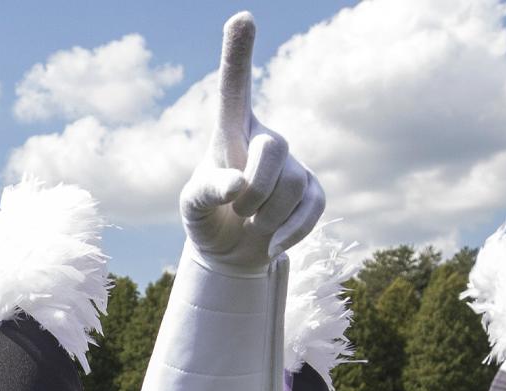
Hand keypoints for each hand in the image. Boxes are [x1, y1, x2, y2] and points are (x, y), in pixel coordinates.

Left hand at [179, 13, 322, 273]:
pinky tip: (271, 246)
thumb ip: (206, 192)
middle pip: (273, 148)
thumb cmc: (208, 219)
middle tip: (235, 210)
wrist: (232, 254)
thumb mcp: (192, 208)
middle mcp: (265, 140)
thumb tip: (237, 186)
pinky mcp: (313, 192)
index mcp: (230, 132)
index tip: (242, 18)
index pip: (235, 88)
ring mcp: (294, 165)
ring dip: (264, 217)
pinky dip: (290, 234)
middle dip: (253, 189)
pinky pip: (312, 210)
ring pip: (290, 186)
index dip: (238, 55)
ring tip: (249, 223)